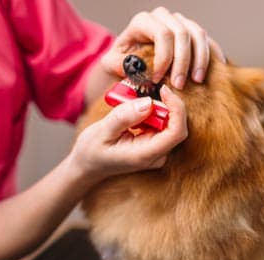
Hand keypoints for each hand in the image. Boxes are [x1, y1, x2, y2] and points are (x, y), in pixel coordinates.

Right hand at [70, 85, 187, 180]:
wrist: (87, 165)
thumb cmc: (92, 151)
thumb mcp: (102, 131)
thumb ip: (125, 116)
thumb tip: (148, 103)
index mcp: (146, 155)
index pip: (176, 132)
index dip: (176, 108)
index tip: (164, 90)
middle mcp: (156, 155)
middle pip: (175, 124)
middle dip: (161, 104)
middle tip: (139, 94)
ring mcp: (156, 151)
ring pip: (168, 122)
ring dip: (153, 107)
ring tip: (129, 104)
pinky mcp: (153, 144)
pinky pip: (160, 124)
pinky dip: (149, 112)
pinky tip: (132, 112)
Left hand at [100, 7, 224, 88]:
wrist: (129, 60)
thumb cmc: (121, 61)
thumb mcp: (111, 64)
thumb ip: (117, 64)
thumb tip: (131, 65)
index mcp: (143, 21)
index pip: (162, 34)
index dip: (164, 58)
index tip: (159, 79)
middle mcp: (163, 17)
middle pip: (182, 34)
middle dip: (182, 62)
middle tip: (179, 85)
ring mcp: (179, 22)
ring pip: (198, 34)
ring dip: (200, 59)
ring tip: (197, 81)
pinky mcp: (191, 32)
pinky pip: (207, 39)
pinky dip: (212, 54)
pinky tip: (214, 70)